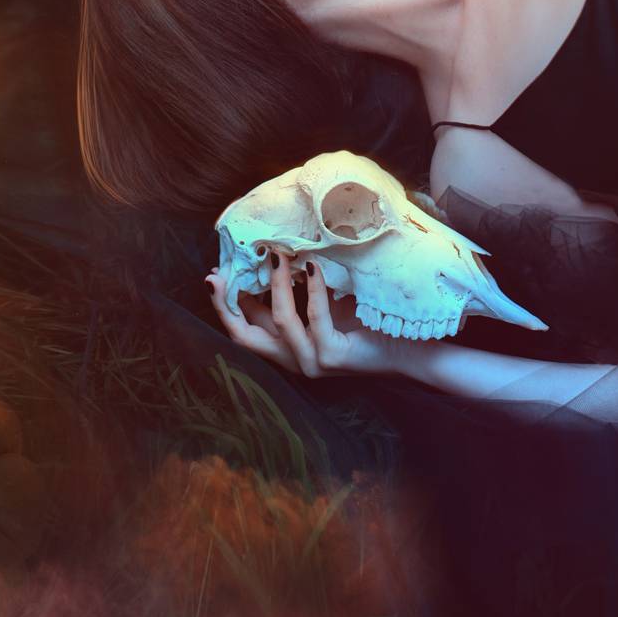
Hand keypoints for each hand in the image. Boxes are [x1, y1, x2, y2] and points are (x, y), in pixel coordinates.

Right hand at [205, 252, 400, 377]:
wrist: (404, 347)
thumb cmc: (362, 322)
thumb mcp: (319, 305)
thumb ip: (294, 293)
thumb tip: (271, 257)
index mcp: (286, 349)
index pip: (243, 331)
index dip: (224, 305)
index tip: (213, 276)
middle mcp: (293, 360)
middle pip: (245, 337)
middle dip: (227, 304)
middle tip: (218, 274)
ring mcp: (311, 362)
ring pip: (280, 320)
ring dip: (276, 283)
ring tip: (277, 254)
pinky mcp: (331, 356)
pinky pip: (314, 317)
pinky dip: (312, 288)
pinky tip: (313, 266)